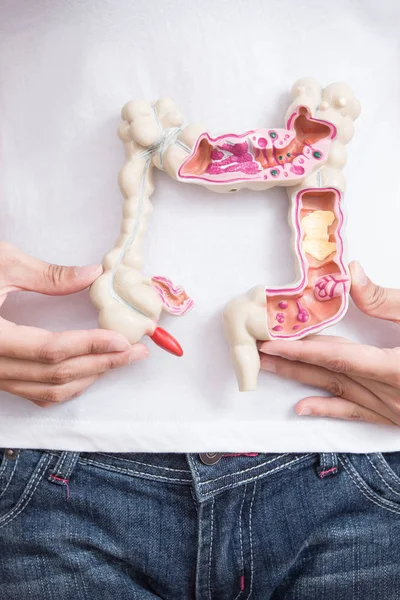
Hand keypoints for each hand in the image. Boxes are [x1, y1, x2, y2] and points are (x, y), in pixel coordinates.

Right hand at [0, 243, 147, 406]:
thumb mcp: (0, 263)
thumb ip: (48, 275)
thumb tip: (93, 275)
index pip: (51, 351)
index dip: (91, 346)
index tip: (124, 340)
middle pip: (56, 375)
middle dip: (102, 364)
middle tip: (137, 352)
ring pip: (47, 390)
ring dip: (89, 377)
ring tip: (120, 361)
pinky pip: (34, 392)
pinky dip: (66, 386)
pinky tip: (88, 371)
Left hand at [259, 261, 399, 425]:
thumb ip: (387, 300)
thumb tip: (353, 273)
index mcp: (397, 368)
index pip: (337, 357)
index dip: (300, 349)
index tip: (268, 342)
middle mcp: (391, 396)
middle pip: (329, 375)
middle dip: (289, 361)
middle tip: (253, 351)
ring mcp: (395, 411)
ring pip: (337, 394)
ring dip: (300, 381)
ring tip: (266, 370)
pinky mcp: (399, 419)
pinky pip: (357, 415)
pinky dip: (329, 410)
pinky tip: (302, 408)